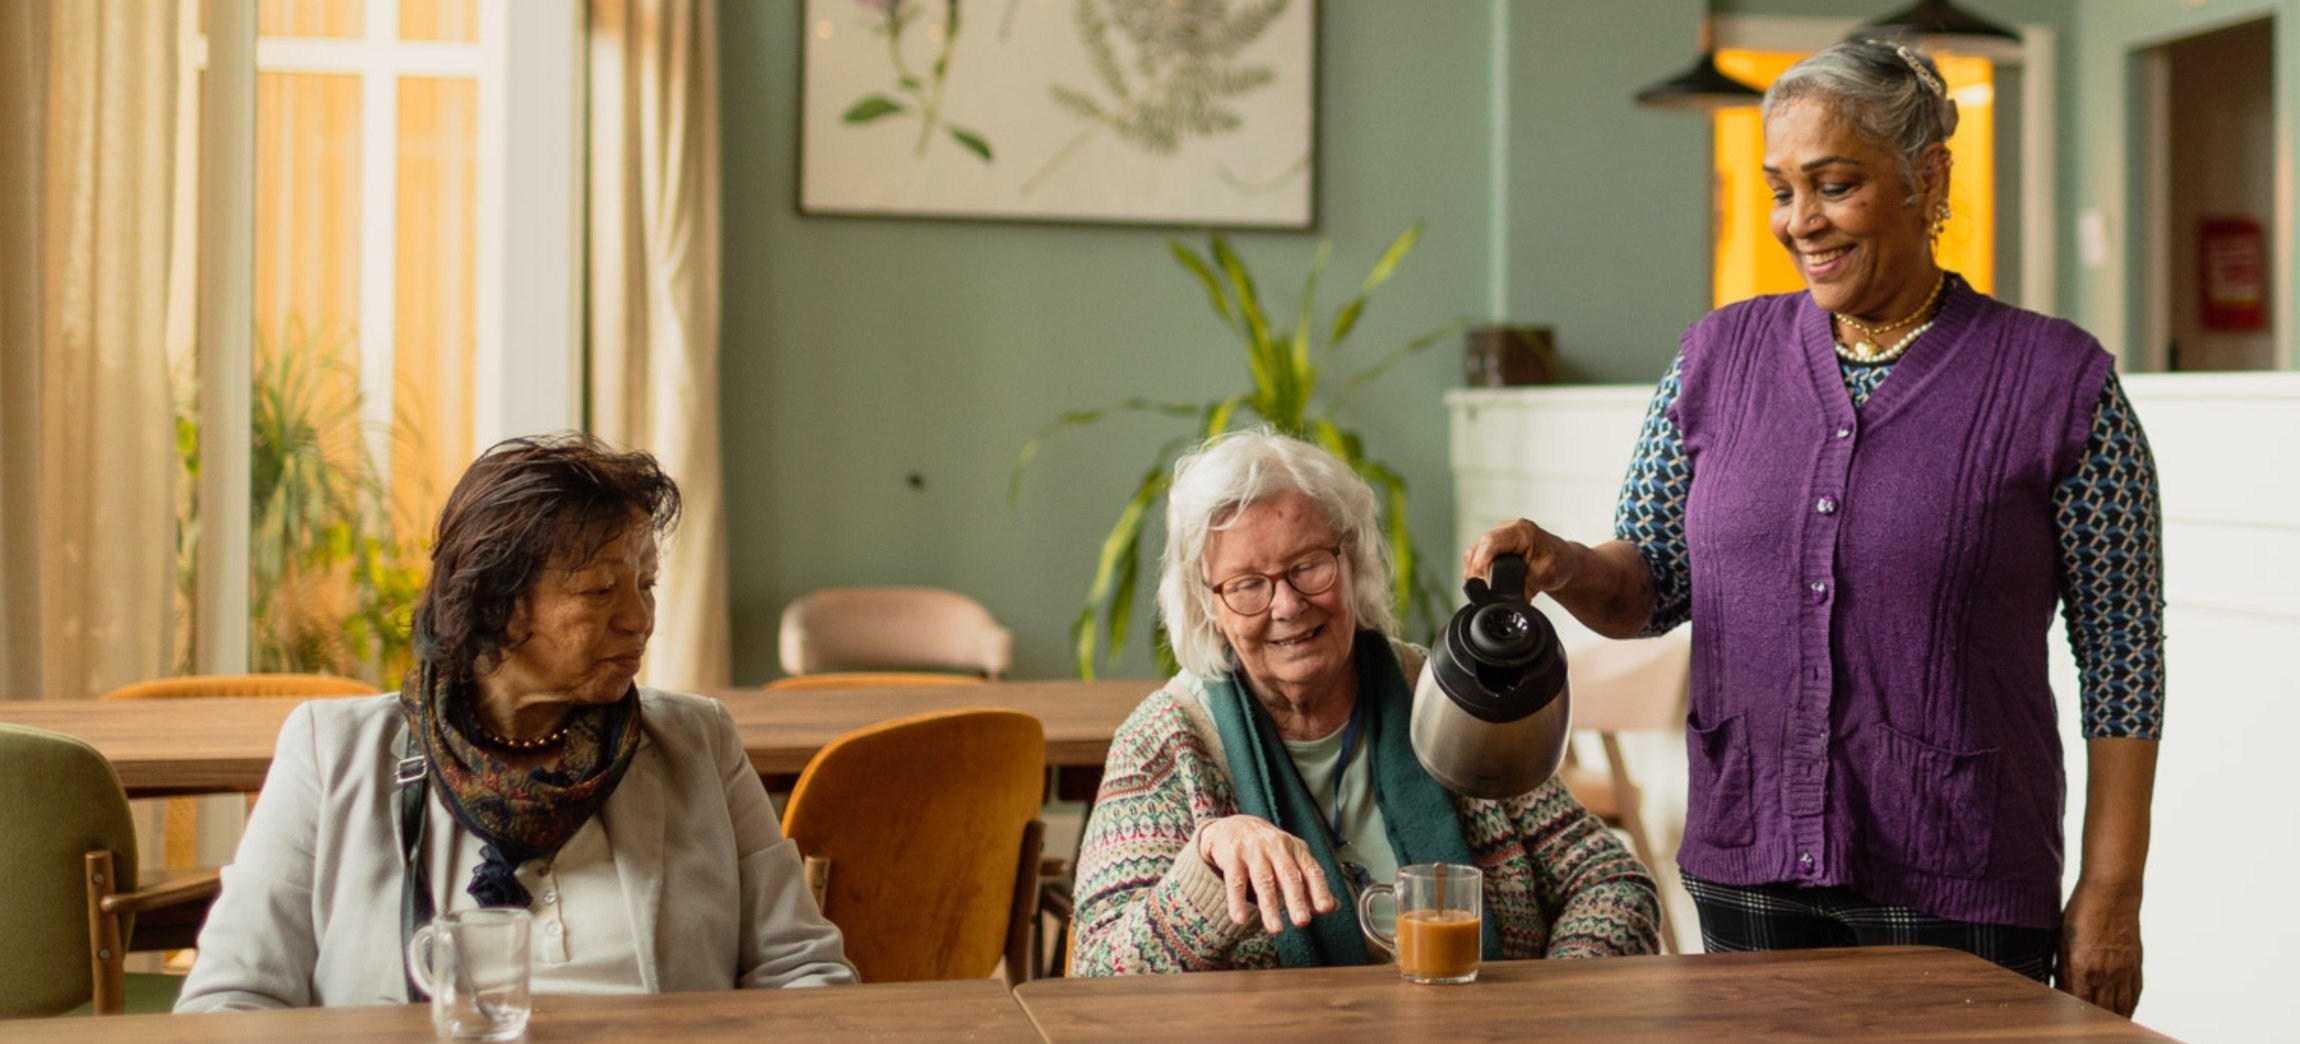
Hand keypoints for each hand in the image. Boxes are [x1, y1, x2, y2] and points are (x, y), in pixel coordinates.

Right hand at [1194, 815, 1337, 933]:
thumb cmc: (1269, 851)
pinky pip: (1235, 881)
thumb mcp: (1293, 861)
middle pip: (1289, 875)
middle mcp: (1277, 847)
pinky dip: (1237, 901)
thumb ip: (1310, 884)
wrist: (1236, 826)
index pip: (1311, 870)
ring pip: (1263, 880)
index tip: (1325, 908)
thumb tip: (1333, 907)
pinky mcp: (1233, 856)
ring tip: (1275, 929)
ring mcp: (1254, 850)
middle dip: (1296, 899)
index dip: (1319, 889)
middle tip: (1302, 922)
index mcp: (1297, 850)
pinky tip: (1240, 919)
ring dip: (1269, 906)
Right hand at [1462, 518, 1576, 599]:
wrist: (1563, 560)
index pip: (1491, 542)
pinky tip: (1482, 580)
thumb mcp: (1545, 577)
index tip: (1483, 580)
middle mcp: (1507, 529)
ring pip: (1474, 551)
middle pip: (1479, 547)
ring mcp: (1499, 536)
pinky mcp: (1495, 545)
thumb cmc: (1558, 562)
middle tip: (1483, 589)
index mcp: (1521, 531)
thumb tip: (1512, 601)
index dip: (1482, 561)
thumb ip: (1526, 587)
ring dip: (1474, 569)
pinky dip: (1476, 568)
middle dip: (1477, 569)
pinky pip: (1477, 554)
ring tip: (1483, 587)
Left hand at [2057, 877, 2142, 1016]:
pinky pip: (2134, 993)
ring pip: (2122, 1007)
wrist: (2113, 893)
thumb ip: (2062, 969)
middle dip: (2094, 1021)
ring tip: (2105, 1025)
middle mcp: (2106, 974)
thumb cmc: (2083, 911)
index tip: (2069, 1020)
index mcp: (2083, 968)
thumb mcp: (2062, 941)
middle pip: (2103, 1012)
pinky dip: (2129, 1006)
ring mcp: (2124, 971)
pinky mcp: (2136, 964)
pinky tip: (2124, 1011)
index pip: (2079, 1005)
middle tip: (2087, 1025)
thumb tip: (2059, 988)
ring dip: (2115, 1019)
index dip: (2074, 1016)